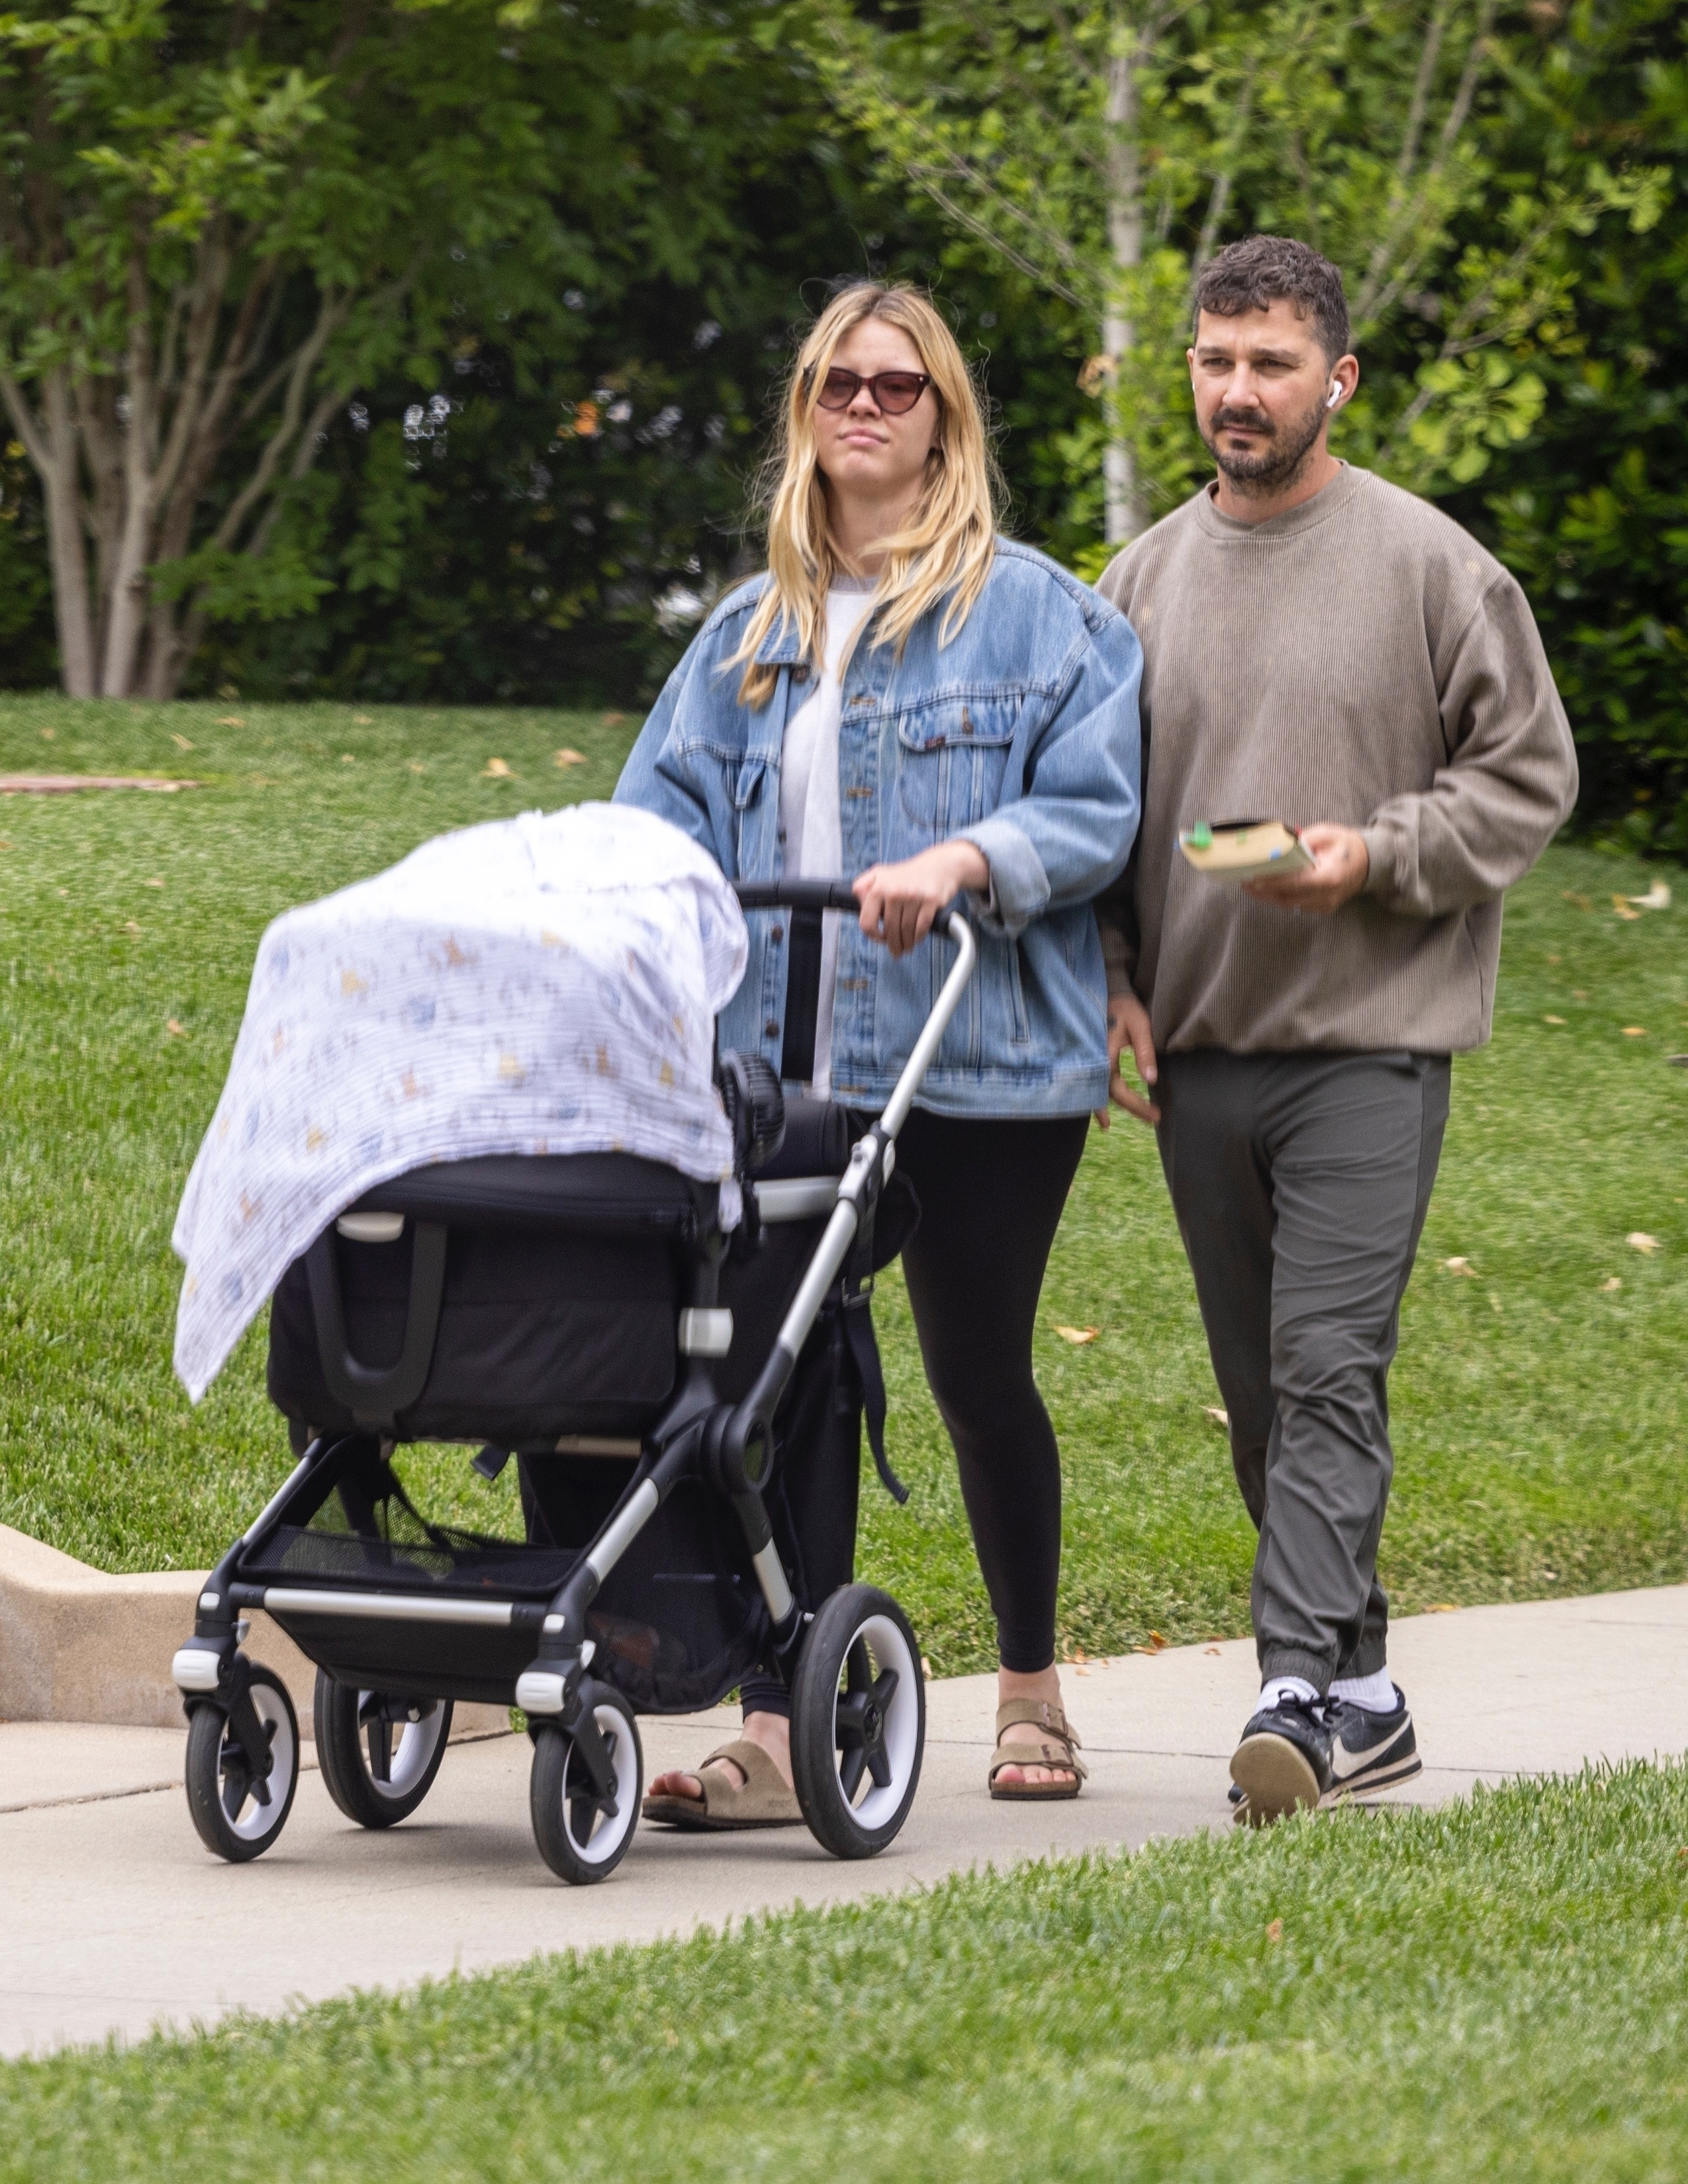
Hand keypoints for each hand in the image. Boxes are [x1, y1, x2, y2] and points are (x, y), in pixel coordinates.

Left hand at [854, 840, 988, 958]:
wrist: (939, 865)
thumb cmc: (908, 874)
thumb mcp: (880, 874)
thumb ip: (864, 887)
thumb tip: (859, 904)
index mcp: (878, 886)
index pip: (867, 921)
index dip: (873, 936)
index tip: (880, 938)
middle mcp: (894, 890)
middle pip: (890, 930)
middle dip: (893, 945)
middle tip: (896, 951)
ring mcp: (913, 895)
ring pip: (906, 931)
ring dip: (906, 943)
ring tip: (907, 947)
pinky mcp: (931, 900)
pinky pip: (921, 927)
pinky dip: (918, 937)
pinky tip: (916, 939)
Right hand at [1095, 987, 1158, 1127]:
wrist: (1110, 990)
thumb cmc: (1125, 1007)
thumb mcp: (1140, 1026)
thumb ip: (1144, 1052)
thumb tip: (1150, 1080)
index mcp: (1105, 1055)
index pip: (1118, 1089)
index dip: (1136, 1104)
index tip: (1155, 1114)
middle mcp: (1093, 1060)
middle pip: (1106, 1093)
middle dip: (1127, 1107)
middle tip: (1150, 1119)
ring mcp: (1089, 1058)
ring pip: (1095, 1089)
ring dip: (1103, 1106)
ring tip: (1106, 1125)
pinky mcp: (1090, 1056)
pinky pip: (1091, 1080)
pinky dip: (1094, 1095)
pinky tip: (1095, 1104)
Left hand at [1243, 823, 1368, 914]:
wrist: (1370, 862)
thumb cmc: (1348, 845)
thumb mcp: (1327, 833)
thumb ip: (1304, 840)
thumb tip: (1280, 846)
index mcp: (1329, 877)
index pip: (1295, 883)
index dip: (1273, 882)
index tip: (1253, 879)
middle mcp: (1327, 895)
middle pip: (1288, 898)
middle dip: (1264, 892)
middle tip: (1244, 883)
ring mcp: (1325, 905)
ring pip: (1290, 904)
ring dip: (1270, 896)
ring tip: (1251, 886)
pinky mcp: (1322, 908)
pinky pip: (1297, 904)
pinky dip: (1283, 896)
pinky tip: (1270, 888)